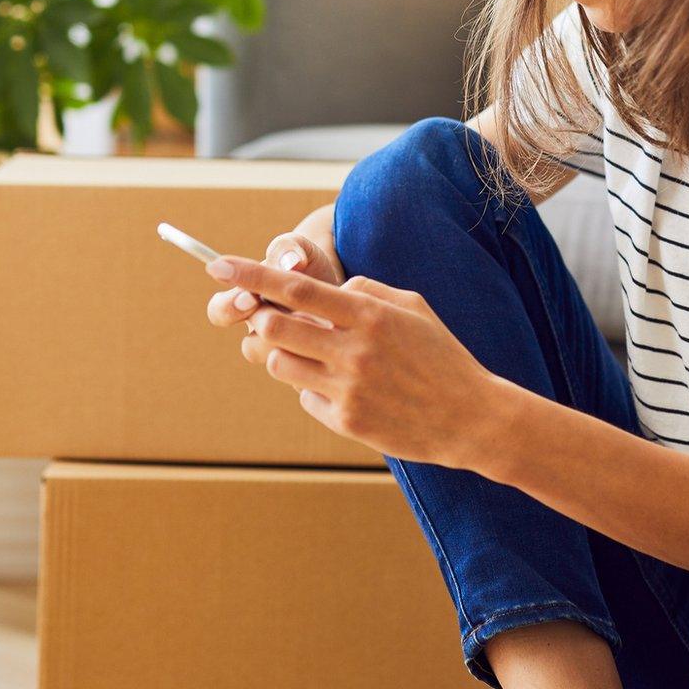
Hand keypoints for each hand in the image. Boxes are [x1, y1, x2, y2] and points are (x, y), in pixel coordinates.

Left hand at [201, 254, 517, 469]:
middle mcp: (354, 350)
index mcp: (369, 314)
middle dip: (263, 319)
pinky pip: (305, 397)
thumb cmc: (441, 355)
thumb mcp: (412, 307)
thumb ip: (364, 291)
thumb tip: (323, 291)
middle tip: (272, 318)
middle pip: (273, 327)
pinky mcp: (347, 421)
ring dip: (288, 355)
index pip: (295, 288)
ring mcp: (348, 389)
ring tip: (320, 356)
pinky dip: (315, 389)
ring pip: (280, 363)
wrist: (472, 418)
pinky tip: (350, 391)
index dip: (249, 274)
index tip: (216, 266)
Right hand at [205, 204, 341, 363]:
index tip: (251, 298)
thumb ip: (290, 248)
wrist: (346, 294)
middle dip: (276, 331)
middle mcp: (260, 333)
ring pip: (279, 363)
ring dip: (302, 343)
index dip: (230, 308)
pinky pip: (306, 377)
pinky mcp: (307, 374)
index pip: (220, 312)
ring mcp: (284, 355)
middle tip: (297, 314)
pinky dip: (322, 358)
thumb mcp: (303, 251)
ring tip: (326, 322)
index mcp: (245, 303)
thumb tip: (291, 261)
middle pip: (251, 347)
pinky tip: (339, 340)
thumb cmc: (313, 268)